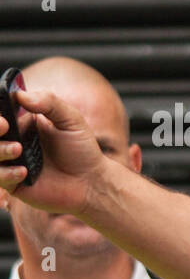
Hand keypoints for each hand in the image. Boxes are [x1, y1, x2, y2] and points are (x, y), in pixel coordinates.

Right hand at [0, 86, 110, 215]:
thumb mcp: (71, 119)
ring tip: (18, 149)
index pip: (1, 114)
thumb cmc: (82, 149)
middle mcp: (13, 140)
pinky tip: (24, 172)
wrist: (92, 181)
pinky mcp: (14, 183)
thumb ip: (50, 103)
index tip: (4, 114)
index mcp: (22, 123)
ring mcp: (12, 162)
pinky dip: (6, 173)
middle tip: (4, 125)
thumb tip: (21, 95)